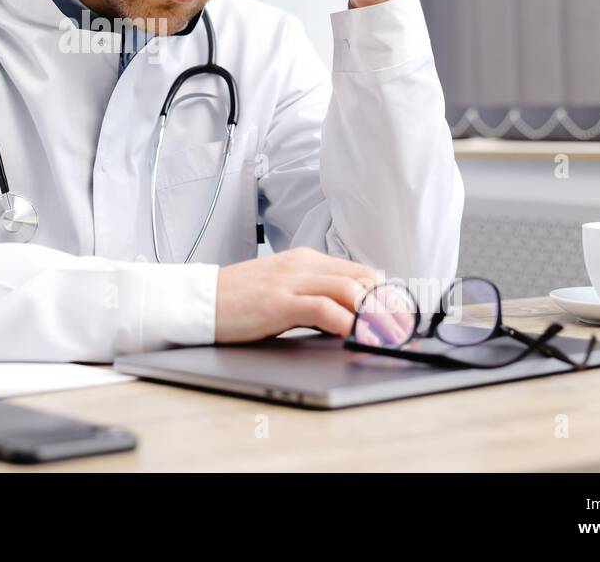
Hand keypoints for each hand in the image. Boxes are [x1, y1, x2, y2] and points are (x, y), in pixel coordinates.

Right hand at [214, 246, 393, 343]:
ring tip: (383, 339)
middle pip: (365, 279)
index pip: (361, 272)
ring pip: (352, 290)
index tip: (399, 320)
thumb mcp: (282, 289)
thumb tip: (349, 316)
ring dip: (373, 318)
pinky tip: (353, 338)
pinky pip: (326, 310)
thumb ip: (313, 295)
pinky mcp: (279, 302)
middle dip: (388, 308)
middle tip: (400, 334)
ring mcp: (291, 281)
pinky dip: (347, 324)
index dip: (386, 297)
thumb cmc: (238, 300)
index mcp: (306, 260)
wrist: (199, 299)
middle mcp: (303, 265)